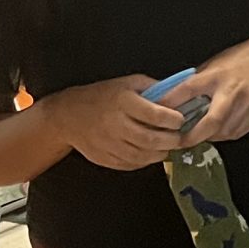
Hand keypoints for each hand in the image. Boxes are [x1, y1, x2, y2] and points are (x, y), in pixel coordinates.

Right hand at [52, 75, 189, 173]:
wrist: (69, 115)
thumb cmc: (102, 96)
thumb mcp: (128, 83)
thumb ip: (154, 88)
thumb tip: (180, 94)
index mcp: (122, 102)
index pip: (154, 115)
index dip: (173, 119)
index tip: (180, 119)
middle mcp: (115, 124)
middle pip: (150, 139)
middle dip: (171, 140)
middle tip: (179, 137)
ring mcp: (109, 144)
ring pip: (142, 156)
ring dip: (161, 153)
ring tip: (168, 146)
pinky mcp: (105, 158)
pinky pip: (131, 164)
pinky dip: (146, 161)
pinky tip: (151, 153)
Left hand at [169, 36, 248, 148]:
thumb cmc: (240, 60)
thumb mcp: (214, 64)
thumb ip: (197, 82)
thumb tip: (175, 98)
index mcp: (216, 75)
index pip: (188, 90)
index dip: (170, 103)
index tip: (156, 115)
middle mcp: (231, 92)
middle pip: (210, 122)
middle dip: (193, 136)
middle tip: (178, 142)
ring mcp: (246, 106)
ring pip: (222, 132)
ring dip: (208, 136)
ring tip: (198, 134)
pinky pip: (235, 133)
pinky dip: (222, 134)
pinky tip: (218, 129)